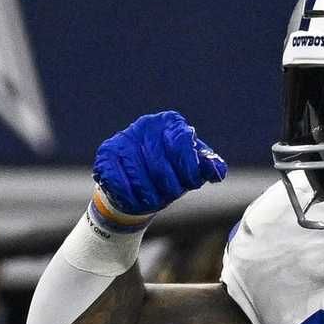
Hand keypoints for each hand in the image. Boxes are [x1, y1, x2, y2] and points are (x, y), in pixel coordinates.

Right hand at [92, 111, 227, 216]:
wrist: (136, 182)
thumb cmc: (169, 174)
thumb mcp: (191, 170)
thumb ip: (207, 168)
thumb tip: (217, 172)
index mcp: (170, 123)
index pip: (182, 143)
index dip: (188, 168)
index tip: (190, 184)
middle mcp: (146, 125)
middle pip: (160, 164)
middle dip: (169, 187)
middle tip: (171, 196)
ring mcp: (124, 138)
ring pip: (139, 176)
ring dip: (150, 196)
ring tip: (153, 200)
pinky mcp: (106, 153)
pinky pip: (119, 181)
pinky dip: (130, 197)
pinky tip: (136, 200)